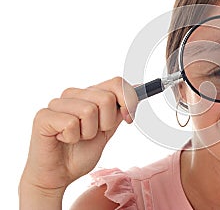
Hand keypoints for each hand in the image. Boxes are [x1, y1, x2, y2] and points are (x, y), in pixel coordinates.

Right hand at [20, 77, 136, 197]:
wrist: (59, 175)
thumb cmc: (80, 152)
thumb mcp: (108, 129)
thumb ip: (119, 110)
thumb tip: (137, 90)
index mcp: (90, 94)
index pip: (116, 83)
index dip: (128, 100)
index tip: (128, 119)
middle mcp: (74, 94)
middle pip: (106, 98)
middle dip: (105, 124)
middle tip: (91, 134)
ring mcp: (57, 103)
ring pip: (89, 111)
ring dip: (87, 133)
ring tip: (76, 138)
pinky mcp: (44, 116)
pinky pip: (71, 123)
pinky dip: (72, 138)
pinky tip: (63, 140)